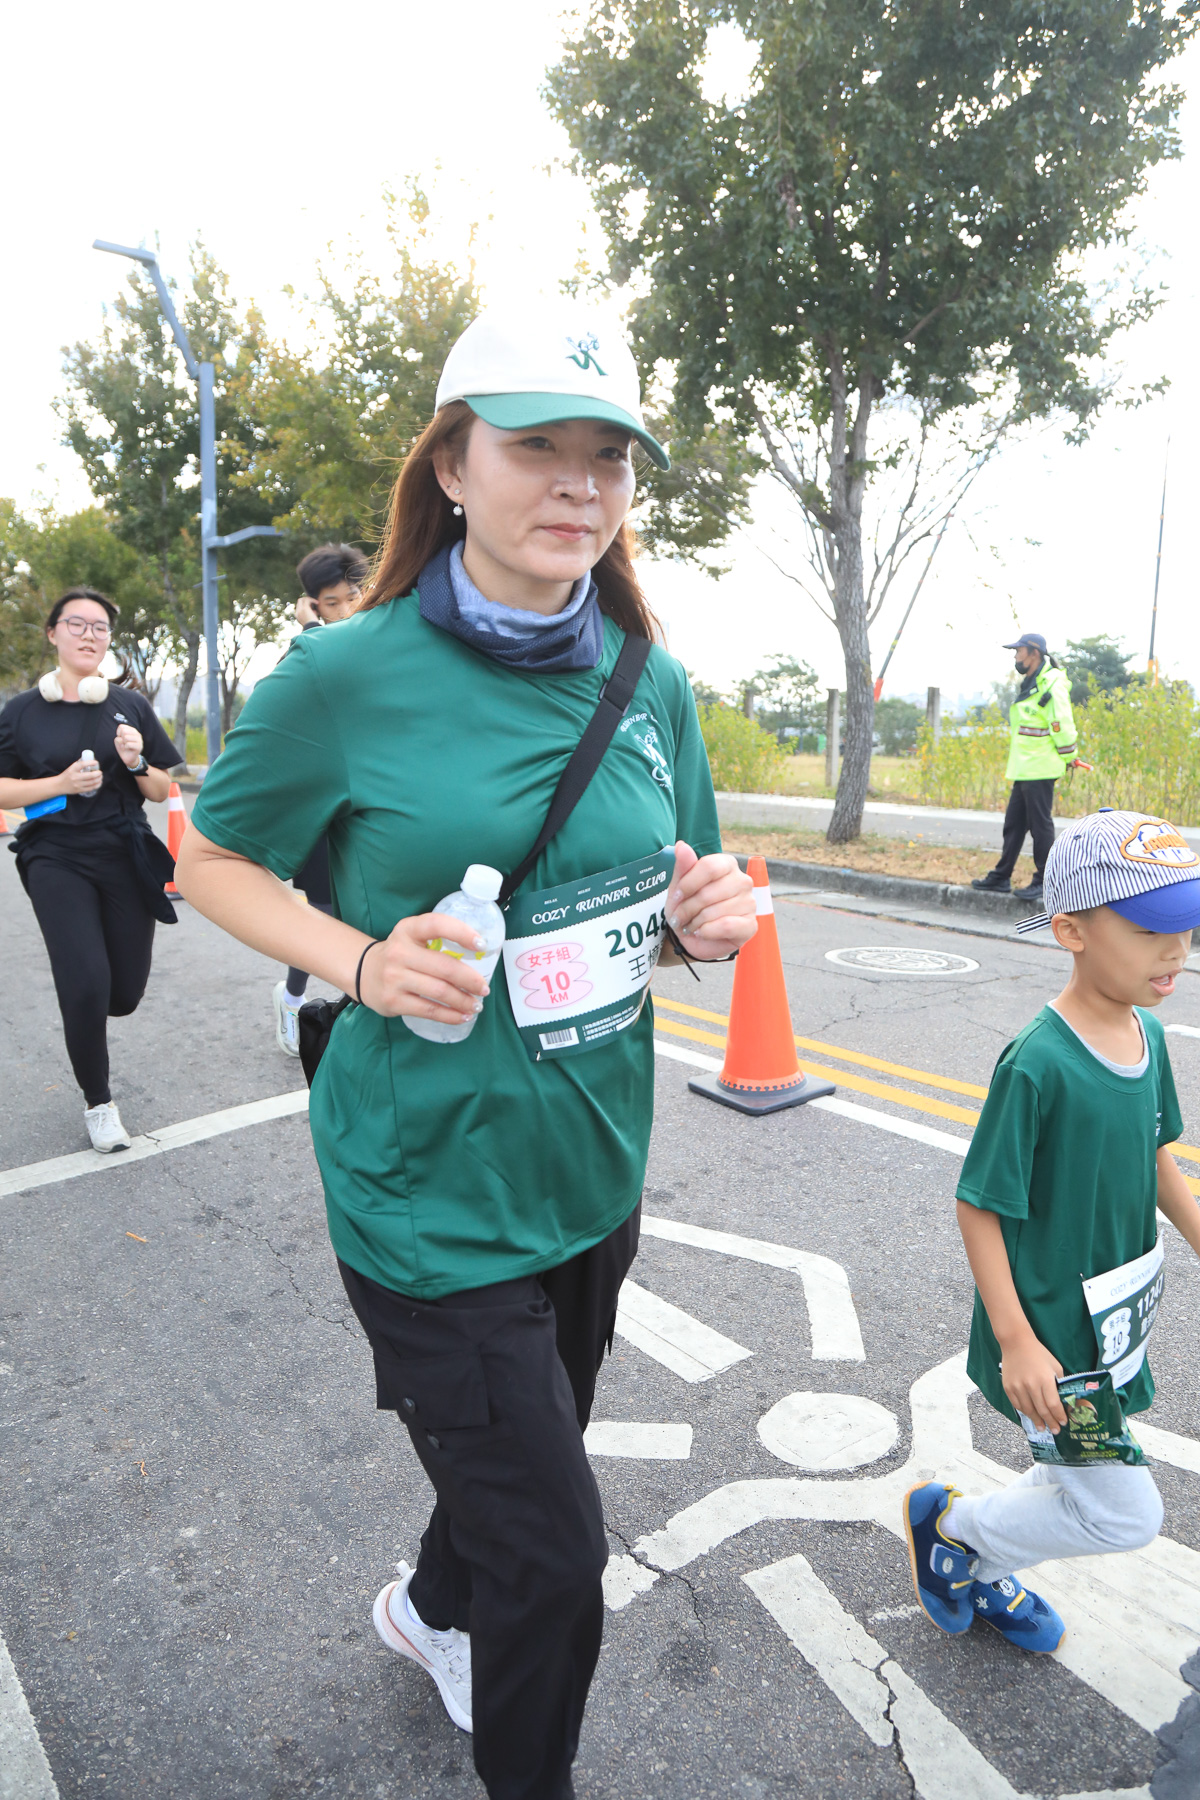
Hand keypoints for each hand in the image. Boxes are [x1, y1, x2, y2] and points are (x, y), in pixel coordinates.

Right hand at [60, 756, 102, 795]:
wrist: (59, 785)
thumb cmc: (67, 775)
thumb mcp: (71, 768)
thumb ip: (80, 764)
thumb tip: (90, 760)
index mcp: (72, 769)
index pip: (83, 764)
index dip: (91, 762)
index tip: (96, 762)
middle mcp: (75, 777)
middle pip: (91, 775)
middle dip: (98, 773)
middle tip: (100, 772)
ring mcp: (78, 784)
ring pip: (92, 782)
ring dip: (99, 779)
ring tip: (100, 777)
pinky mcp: (80, 790)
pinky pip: (91, 788)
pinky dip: (97, 785)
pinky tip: (99, 782)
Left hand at [114, 724, 144, 768]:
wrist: (128, 758)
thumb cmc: (123, 747)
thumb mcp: (118, 740)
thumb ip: (118, 736)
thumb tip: (123, 738)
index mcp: (132, 730)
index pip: (121, 727)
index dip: (118, 733)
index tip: (121, 738)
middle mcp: (137, 734)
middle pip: (124, 731)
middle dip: (121, 738)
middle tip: (124, 743)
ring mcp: (139, 740)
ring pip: (126, 737)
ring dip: (123, 743)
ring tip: (125, 746)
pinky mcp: (139, 747)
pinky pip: (128, 744)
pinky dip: (125, 747)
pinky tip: (127, 749)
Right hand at [294, 595, 319, 625]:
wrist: (313, 629)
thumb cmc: (314, 627)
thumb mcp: (311, 620)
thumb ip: (311, 615)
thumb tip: (314, 611)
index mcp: (297, 616)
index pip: (299, 606)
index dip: (305, 604)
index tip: (312, 606)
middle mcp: (297, 612)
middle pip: (299, 601)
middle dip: (306, 600)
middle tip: (314, 602)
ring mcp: (300, 610)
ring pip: (302, 599)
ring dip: (310, 599)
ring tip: (316, 602)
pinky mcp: (304, 608)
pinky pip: (307, 600)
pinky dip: (312, 600)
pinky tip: (317, 603)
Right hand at [357, 912, 492, 1024]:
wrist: (363, 972)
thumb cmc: (400, 954)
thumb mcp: (412, 937)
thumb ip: (438, 939)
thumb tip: (479, 955)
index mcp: (407, 930)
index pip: (436, 925)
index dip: (462, 933)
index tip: (482, 945)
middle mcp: (399, 952)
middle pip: (444, 967)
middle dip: (471, 980)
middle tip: (484, 988)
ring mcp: (394, 978)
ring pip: (440, 991)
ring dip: (464, 1001)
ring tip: (477, 1005)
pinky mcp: (393, 1001)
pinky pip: (430, 1010)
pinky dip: (451, 1015)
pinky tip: (463, 1016)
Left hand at [665, 842, 756, 959]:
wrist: (693, 937)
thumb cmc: (688, 907)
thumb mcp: (679, 887)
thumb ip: (683, 866)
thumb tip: (681, 845)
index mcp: (727, 865)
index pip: (709, 866)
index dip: (687, 884)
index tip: (676, 896)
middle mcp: (742, 881)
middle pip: (708, 892)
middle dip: (687, 908)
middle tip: (680, 917)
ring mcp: (750, 903)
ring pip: (714, 911)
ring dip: (695, 922)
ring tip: (692, 925)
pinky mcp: (750, 925)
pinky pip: (726, 926)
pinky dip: (707, 932)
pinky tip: (703, 932)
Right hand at [1000, 1335, 1065, 1431]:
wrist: (1016, 1343)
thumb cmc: (1039, 1354)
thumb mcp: (1054, 1366)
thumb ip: (1059, 1383)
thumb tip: (1063, 1400)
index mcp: (1045, 1379)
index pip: (1053, 1404)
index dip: (1059, 1416)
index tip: (1064, 1423)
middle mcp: (1031, 1385)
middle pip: (1042, 1410)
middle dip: (1050, 1422)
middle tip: (1055, 1430)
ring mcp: (1018, 1387)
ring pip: (1029, 1410)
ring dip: (1037, 1420)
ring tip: (1043, 1427)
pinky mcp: (1008, 1387)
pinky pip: (1017, 1405)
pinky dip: (1025, 1412)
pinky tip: (1031, 1416)